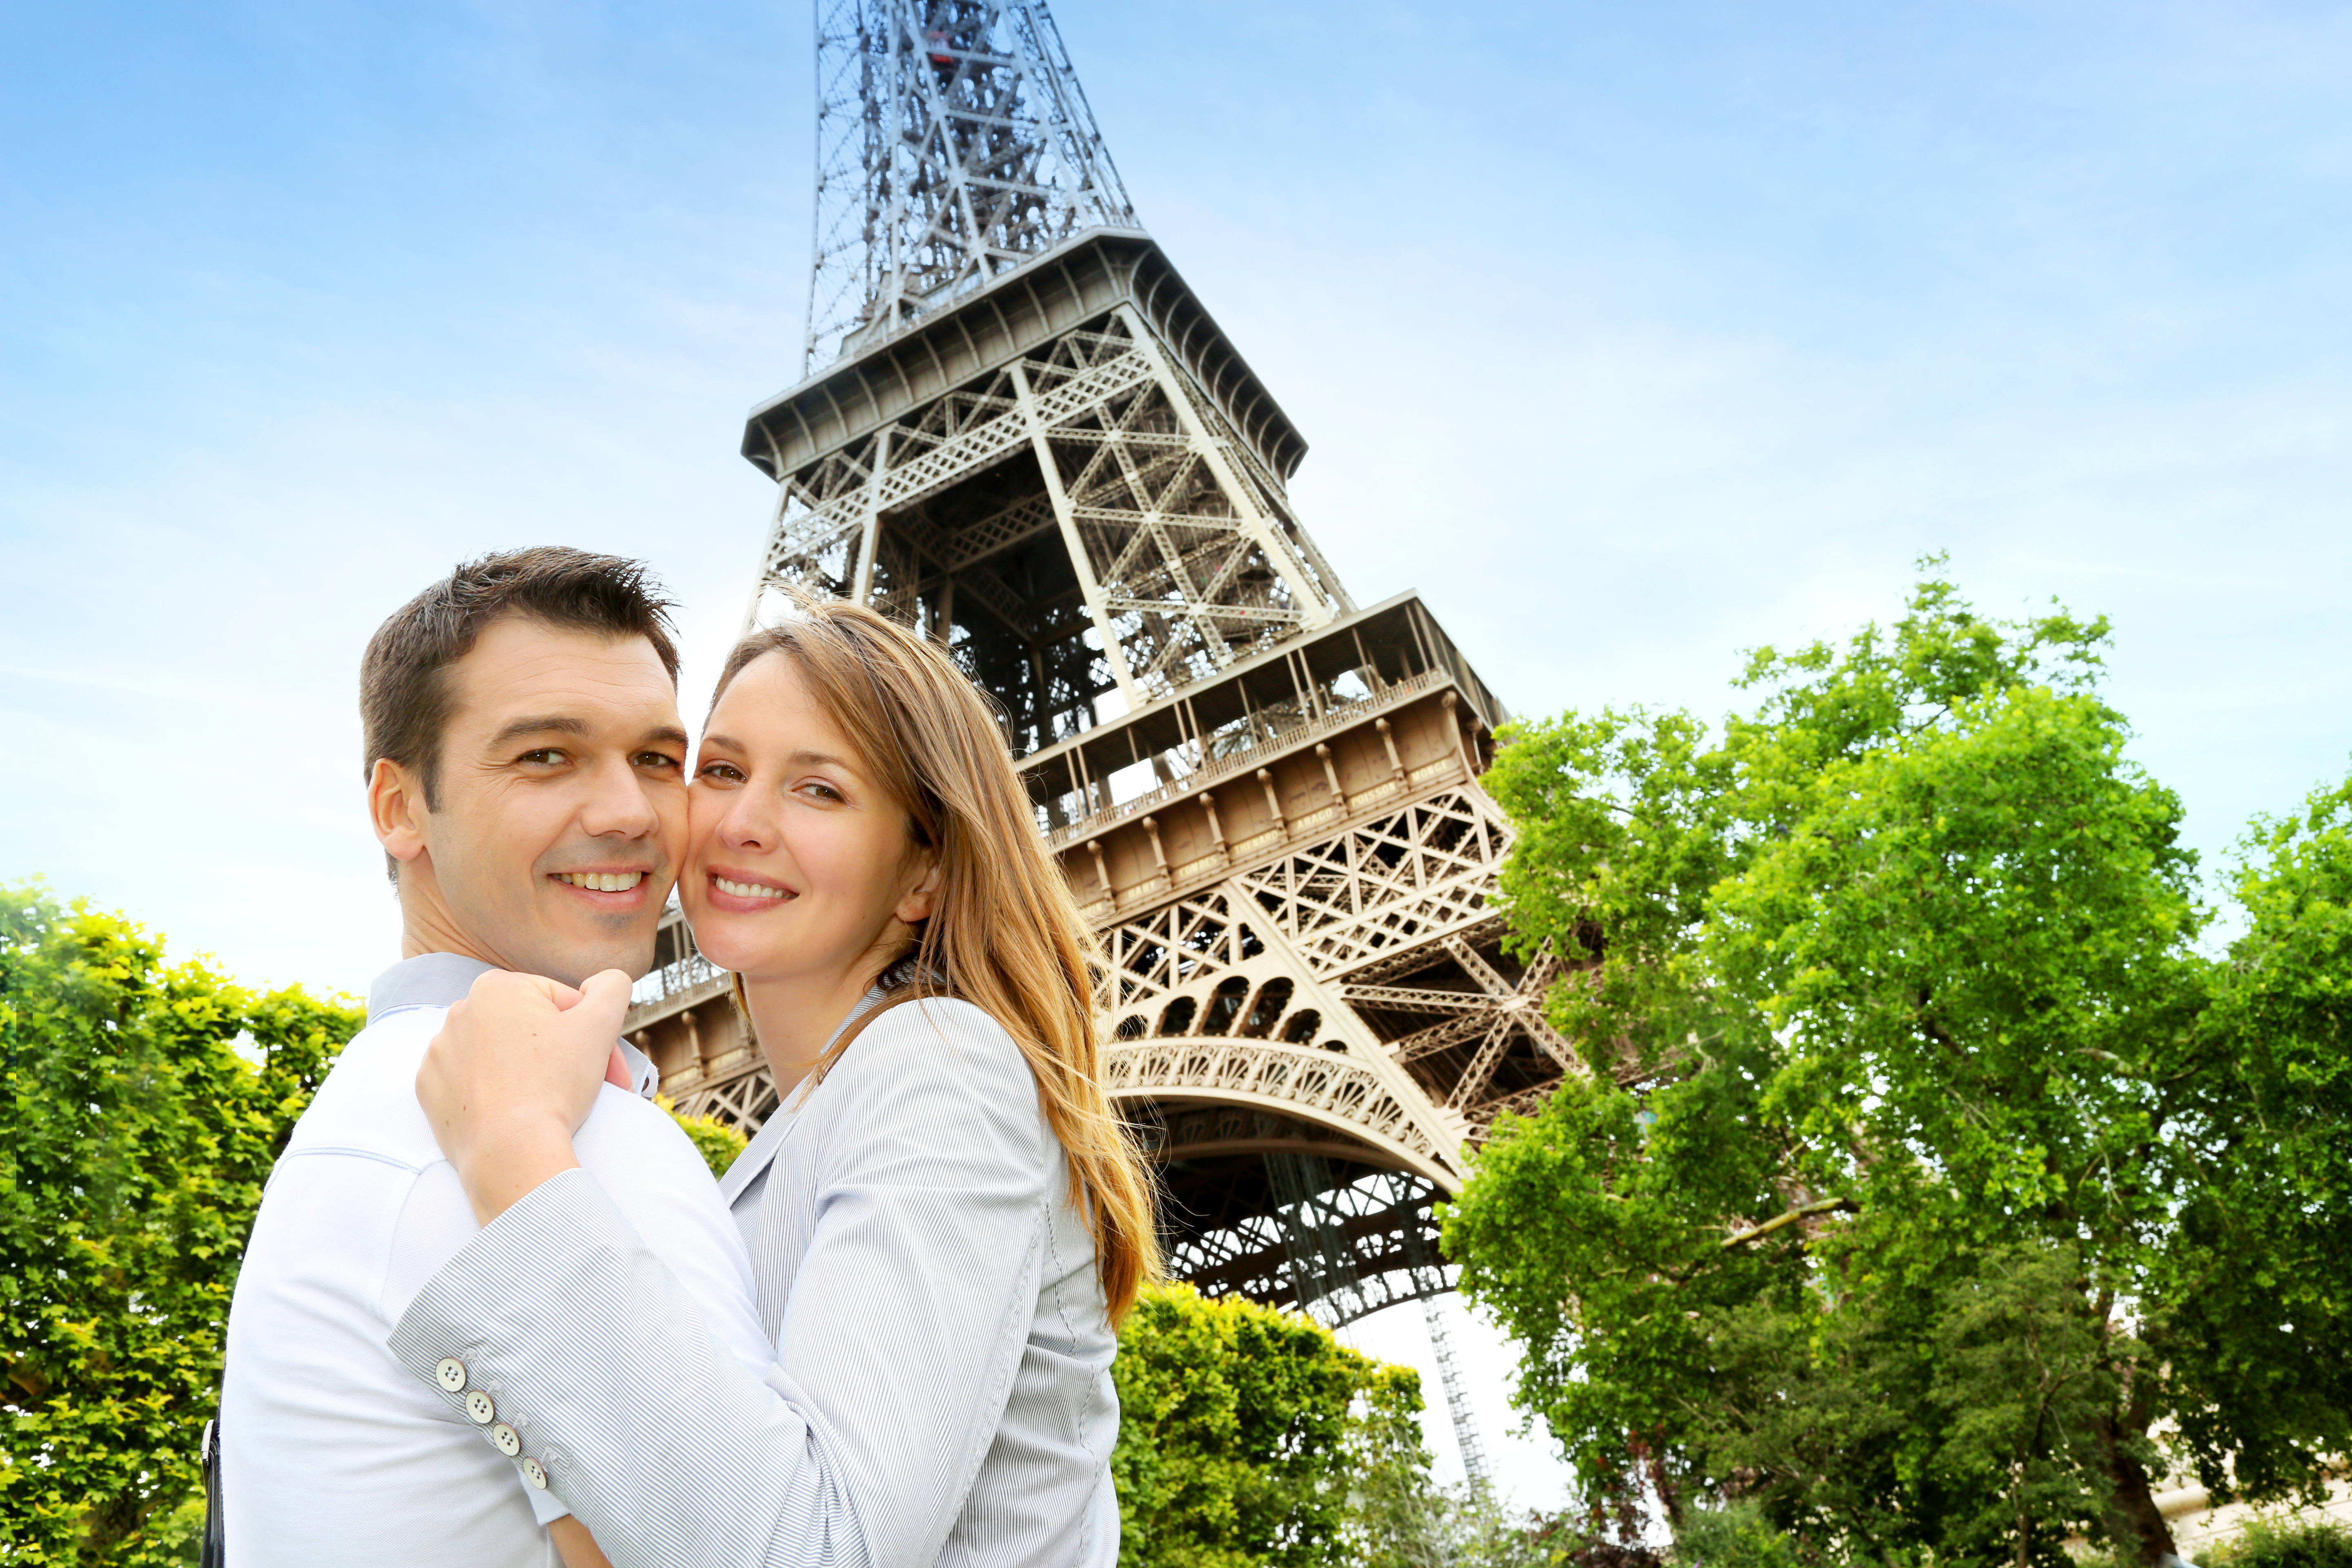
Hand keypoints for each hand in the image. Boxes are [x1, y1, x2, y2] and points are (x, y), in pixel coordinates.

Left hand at [416, 968, 633, 1224]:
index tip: (602, 1063)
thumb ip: (611, 986)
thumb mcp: (600, 1023)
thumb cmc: (555, 1084)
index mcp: (496, 987)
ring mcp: (438, 1053)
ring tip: (546, 1099)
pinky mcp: (428, 1089)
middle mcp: (459, 1012)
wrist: (510, 1152)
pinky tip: (512, 1110)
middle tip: (582, 1084)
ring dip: (526, 1070)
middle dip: (560, 1052)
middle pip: (530, 1027)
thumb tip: (604, 982)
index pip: (561, 1001)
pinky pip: (469, 1082)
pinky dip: (491, 1093)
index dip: (588, 1032)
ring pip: (500, 1054)